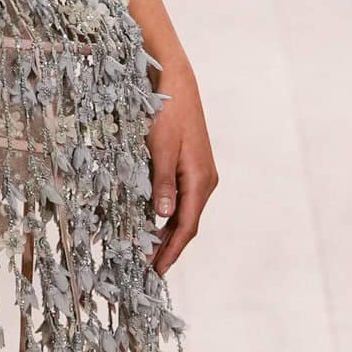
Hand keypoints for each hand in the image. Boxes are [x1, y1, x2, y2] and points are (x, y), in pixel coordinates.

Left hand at [147, 61, 216, 276]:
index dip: (171, 251)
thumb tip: (164, 215)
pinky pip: (181, 199)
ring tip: (148, 252)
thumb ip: (162, 182)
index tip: (155, 270)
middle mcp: (204, 181)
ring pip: (184, 213)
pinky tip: (154, 223)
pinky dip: (167, 216)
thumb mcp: (161, 147)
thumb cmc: (169, 111)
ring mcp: (199, 173)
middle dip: (168, 248)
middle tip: (147, 269)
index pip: (186, 227)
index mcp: (200, 180)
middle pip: (186, 224)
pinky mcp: (190, 166)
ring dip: (167, 234)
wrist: (176, 81)